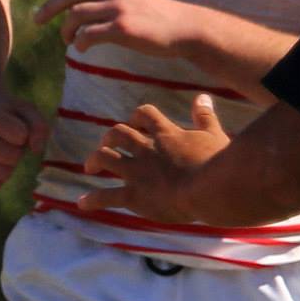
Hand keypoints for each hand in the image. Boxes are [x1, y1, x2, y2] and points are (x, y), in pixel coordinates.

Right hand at [0, 87, 46, 190]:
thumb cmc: (6, 113)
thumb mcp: (26, 109)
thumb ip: (39, 126)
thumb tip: (37, 151)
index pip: (21, 136)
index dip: (23, 132)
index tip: (13, 123)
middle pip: (13, 158)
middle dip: (16, 149)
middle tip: (5, 137)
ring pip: (4, 175)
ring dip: (8, 164)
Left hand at [33, 0, 196, 58]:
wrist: (181, 27)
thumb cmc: (152, 12)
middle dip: (48, 7)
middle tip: (37, 20)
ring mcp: (118, 7)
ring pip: (75, 15)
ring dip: (65, 30)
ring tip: (67, 40)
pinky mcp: (122, 28)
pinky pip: (89, 34)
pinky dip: (80, 42)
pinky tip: (82, 48)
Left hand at [79, 95, 229, 223]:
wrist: (210, 188)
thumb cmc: (217, 162)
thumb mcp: (213, 134)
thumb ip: (205, 116)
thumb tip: (202, 97)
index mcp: (166, 134)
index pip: (145, 115)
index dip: (137, 117)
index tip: (135, 122)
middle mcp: (146, 149)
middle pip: (119, 134)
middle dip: (109, 137)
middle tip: (106, 144)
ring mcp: (137, 172)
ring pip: (106, 158)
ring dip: (95, 160)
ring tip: (90, 167)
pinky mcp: (135, 195)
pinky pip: (107, 196)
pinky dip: (93, 200)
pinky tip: (82, 203)